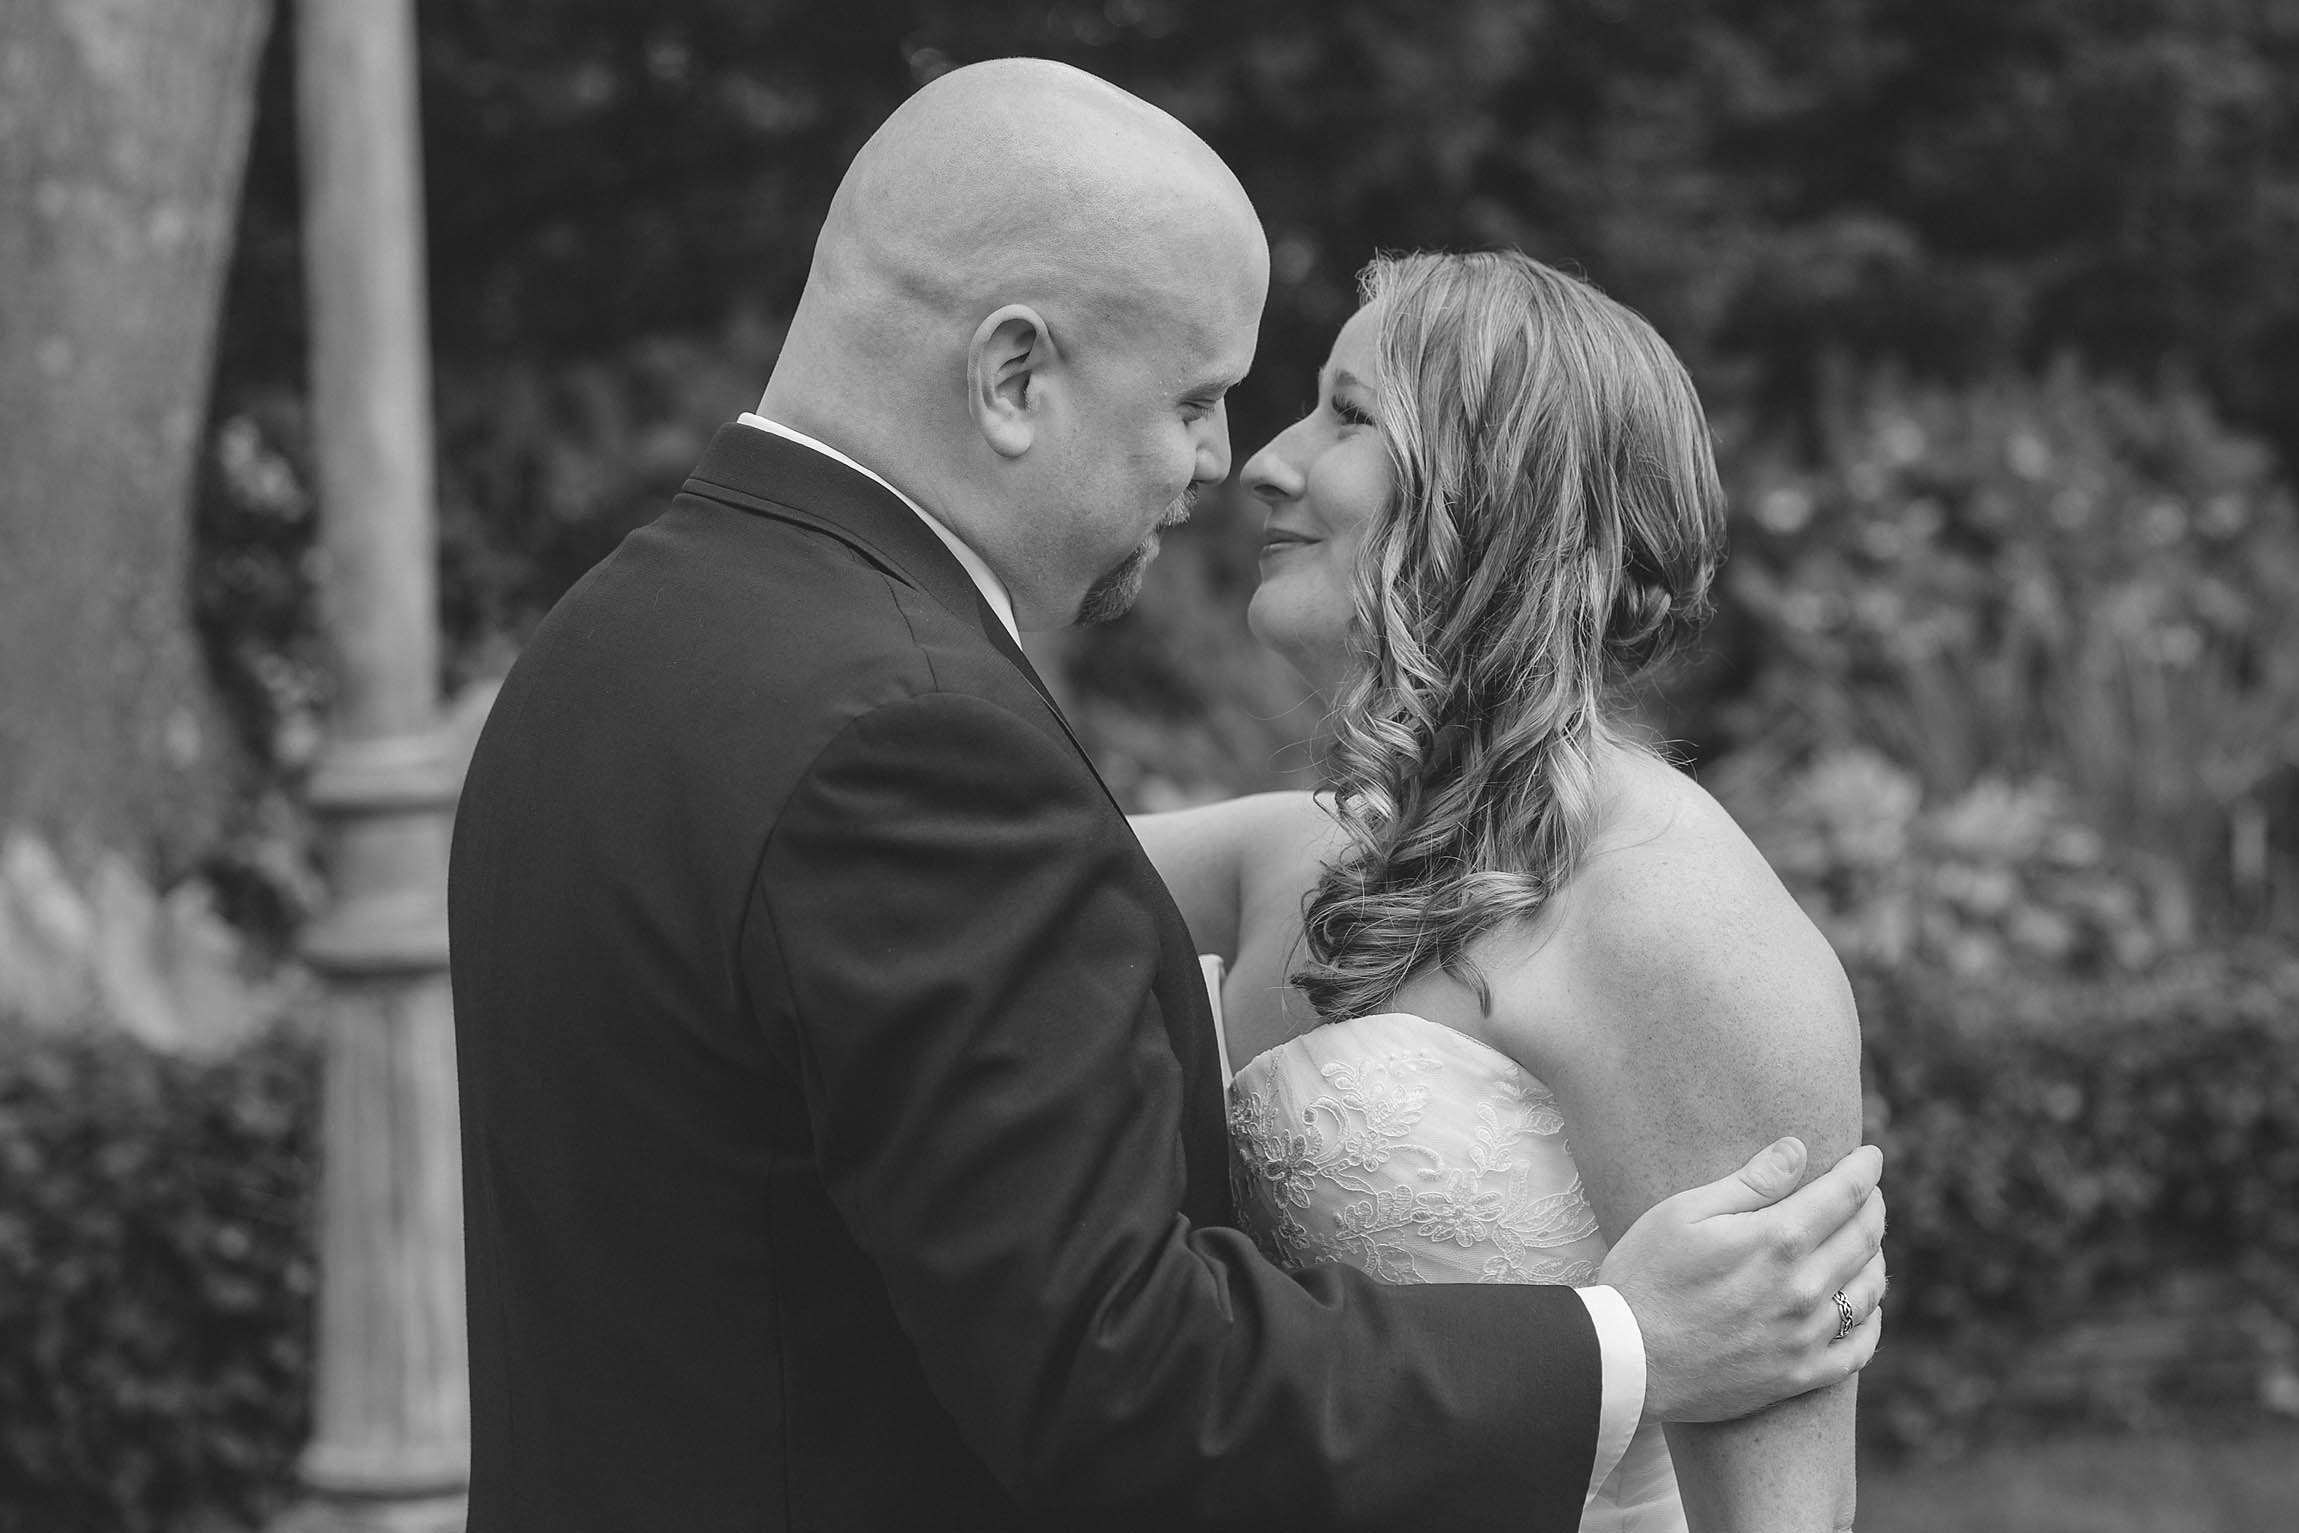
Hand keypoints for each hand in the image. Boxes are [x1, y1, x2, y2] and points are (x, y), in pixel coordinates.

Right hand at [1599, 1138, 1886, 1422]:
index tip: (1871, 1155)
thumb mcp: (1683, 1213)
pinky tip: (1867, 1308)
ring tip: (1867, 1243)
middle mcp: (1803, 1288)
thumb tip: (1798, 1150)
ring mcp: (1804, 1336)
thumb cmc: (1644, 1276)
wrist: (1626, 1360)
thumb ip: (1748, 1182)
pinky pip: (1858, 1350)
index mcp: (1776, 1240)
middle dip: (1873, 1207)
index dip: (1864, 1169)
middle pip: (1864, 1238)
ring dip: (1875, 1258)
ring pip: (1869, 1291)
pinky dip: (1872, 1323)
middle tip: (1869, 1192)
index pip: (1844, 1194)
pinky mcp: (1797, 1376)